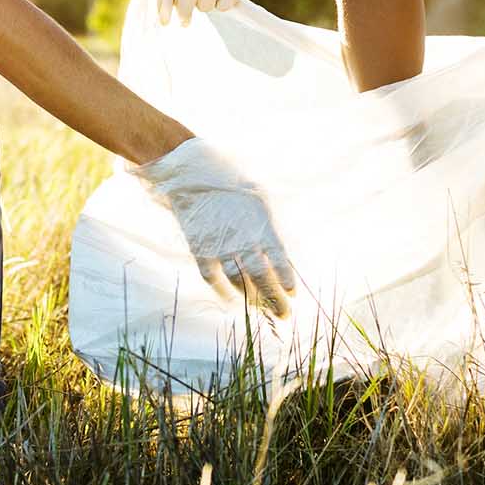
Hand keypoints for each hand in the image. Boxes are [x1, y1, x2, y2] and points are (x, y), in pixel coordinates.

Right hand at [129, 137, 296, 315]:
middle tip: (284, 315)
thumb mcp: (258, 194)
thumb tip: (280, 249)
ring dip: (251, 298)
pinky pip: (212, 276)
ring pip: (239, 279)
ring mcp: (219, 242)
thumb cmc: (230, 178)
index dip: (286, 277)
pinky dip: (222, 291)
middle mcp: (241, 235)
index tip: (293, 294)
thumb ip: (268, 221)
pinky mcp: (199, 246)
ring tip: (262, 310)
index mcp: (259, 220)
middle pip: (261, 274)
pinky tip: (231, 301)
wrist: (191, 169)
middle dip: (274, 298)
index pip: (278, 256)